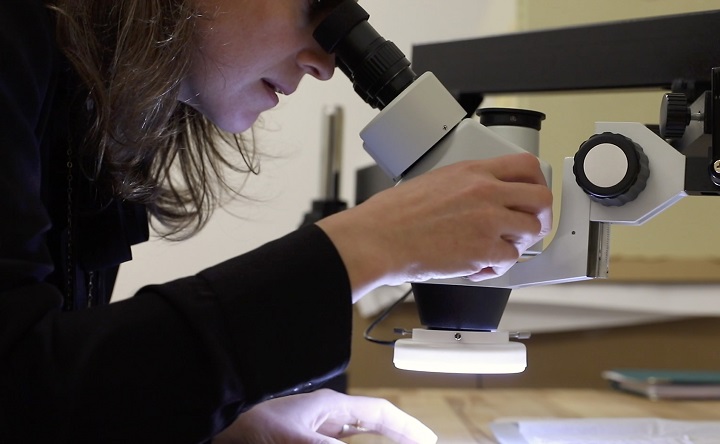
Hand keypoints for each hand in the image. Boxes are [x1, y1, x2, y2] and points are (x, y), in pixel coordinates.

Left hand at [211, 388, 437, 443]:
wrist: (213, 431)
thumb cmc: (247, 429)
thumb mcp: (297, 441)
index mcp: (328, 407)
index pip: (378, 414)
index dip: (405, 427)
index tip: (427, 439)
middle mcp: (323, 419)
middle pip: (370, 427)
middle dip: (393, 437)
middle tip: (417, 443)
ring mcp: (311, 433)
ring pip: (350, 438)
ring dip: (372, 440)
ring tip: (393, 441)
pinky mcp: (299, 442)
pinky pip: (333, 443)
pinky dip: (347, 443)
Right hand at [317, 153, 552, 300]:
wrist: (378, 238)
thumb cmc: (393, 215)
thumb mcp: (434, 182)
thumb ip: (466, 185)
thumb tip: (482, 197)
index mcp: (472, 172)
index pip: (526, 166)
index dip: (537, 183)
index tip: (531, 196)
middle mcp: (485, 192)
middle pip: (540, 199)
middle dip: (539, 216)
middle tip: (527, 228)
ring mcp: (487, 221)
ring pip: (531, 232)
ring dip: (518, 244)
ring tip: (496, 250)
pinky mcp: (483, 250)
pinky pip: (509, 260)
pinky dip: (497, 268)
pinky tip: (478, 266)